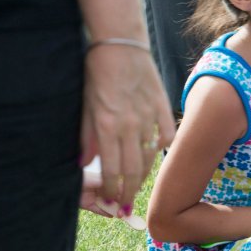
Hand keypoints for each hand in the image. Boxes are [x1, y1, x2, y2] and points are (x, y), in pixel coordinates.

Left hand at [81, 44, 175, 213]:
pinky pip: (166, 134)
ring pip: (150, 156)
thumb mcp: (85, 104)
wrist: (120, 43)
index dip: (113, 191)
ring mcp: (149, 116)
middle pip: (133, 170)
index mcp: (107, 127)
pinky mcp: (162, 105)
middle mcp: (130, 125)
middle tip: (127, 207)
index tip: (112, 203)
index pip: (112, 170)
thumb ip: (86, 136)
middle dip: (129, 192)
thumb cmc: (96, 71)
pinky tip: (155, 153)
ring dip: (143, 175)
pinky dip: (162, 147)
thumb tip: (83, 164)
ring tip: (138, 186)